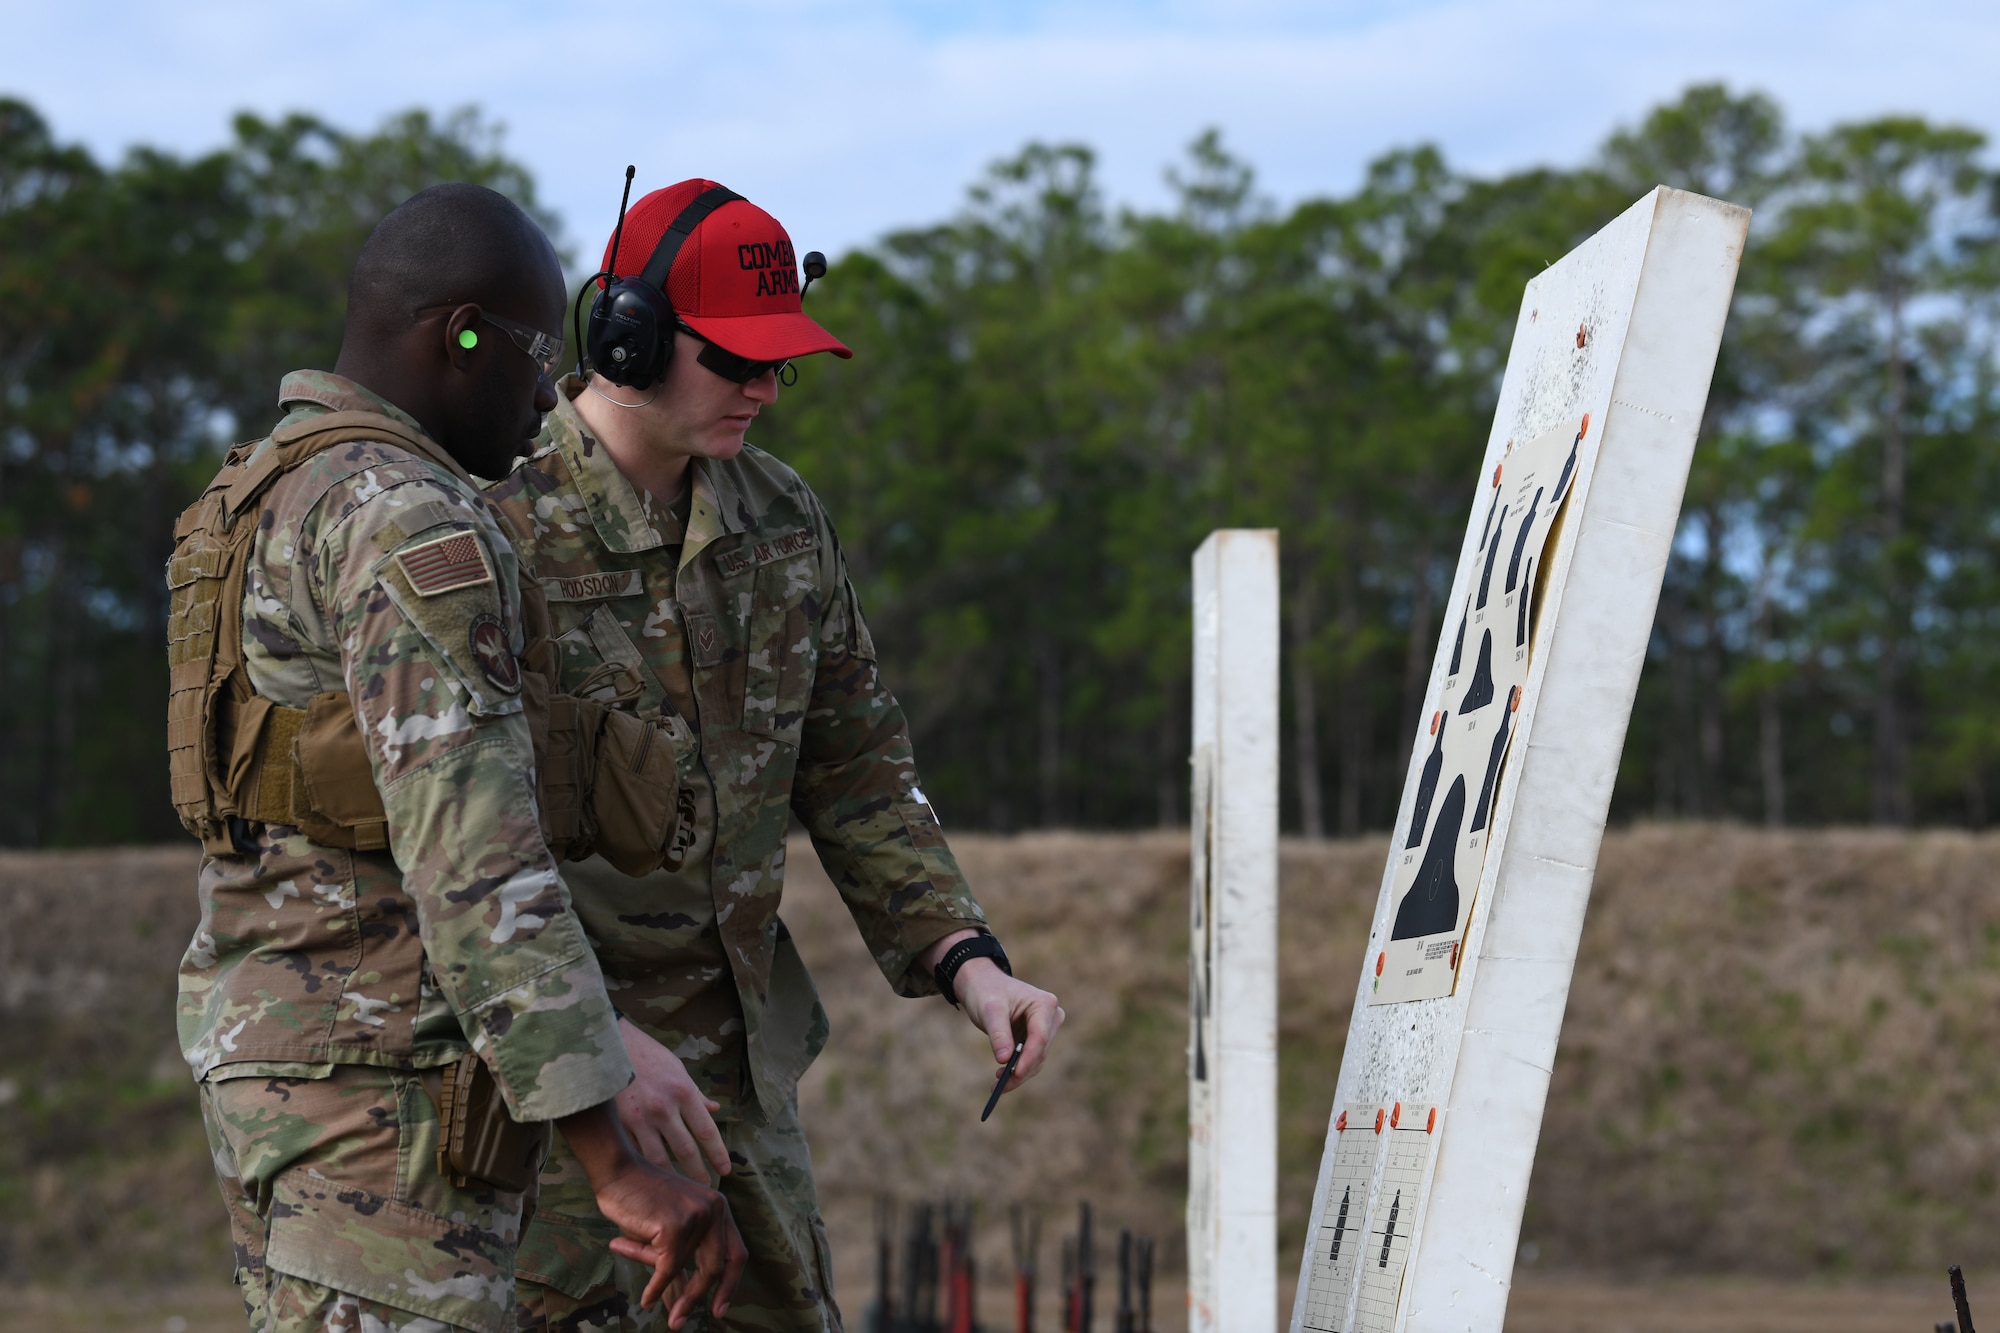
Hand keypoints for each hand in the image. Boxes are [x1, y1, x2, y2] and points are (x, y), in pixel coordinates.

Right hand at [556, 1102, 745, 1325]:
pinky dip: (656, 1287)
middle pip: (716, 1266)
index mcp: (718, 1207)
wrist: (617, 1171)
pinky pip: (667, 1269)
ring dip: (667, 1290)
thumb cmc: (639, 1199)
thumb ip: (682, 1254)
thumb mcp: (669, 1226)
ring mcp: (697, 1216)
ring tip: (656, 1307)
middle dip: (700, 1297)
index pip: (735, 1252)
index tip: (720, 1309)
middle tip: (682, 1322)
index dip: (730, 1284)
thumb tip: (683, 1296)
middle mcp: (714, 1209)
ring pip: (685, 1268)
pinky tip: (647, 1299)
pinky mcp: (676, 1226)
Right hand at [616, 1018, 730, 1180]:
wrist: (610, 1045)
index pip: (706, 1131)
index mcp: (683, 1091)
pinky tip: (654, 1176)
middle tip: (706, 1187)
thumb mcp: (678, 1070)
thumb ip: (696, 1095)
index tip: (725, 1171)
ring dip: (672, 1177)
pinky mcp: (619, 1124)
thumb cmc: (648, 1056)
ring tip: (681, 1188)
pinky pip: (637, 1151)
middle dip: (698, 1173)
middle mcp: (663, 1107)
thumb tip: (715, 1110)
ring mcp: (639, 1118)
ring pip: (659, 1159)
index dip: (717, 1155)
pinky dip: (647, 1165)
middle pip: (686, 1151)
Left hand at [919, 930, 1063, 1092]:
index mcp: (1044, 1004)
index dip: (1029, 1057)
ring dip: (1019, 1074)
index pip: (1040, 1037)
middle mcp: (1050, 1016)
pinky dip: (1018, 1070)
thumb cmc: (986, 991)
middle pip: (1040, 1051)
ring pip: (1037, 1059)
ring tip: (997, 1085)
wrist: (982, 984)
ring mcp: (1045, 1028)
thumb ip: (998, 1033)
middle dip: (1021, 1069)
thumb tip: (1005, 1060)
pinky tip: (1002, 1080)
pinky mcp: (1036, 1038)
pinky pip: (1031, 1059)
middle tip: (1000, 1086)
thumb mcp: (989, 1011)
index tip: (1015, 1073)